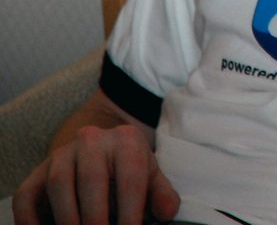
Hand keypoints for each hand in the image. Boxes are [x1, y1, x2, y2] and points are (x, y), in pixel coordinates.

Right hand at [12, 124, 178, 224]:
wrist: (99, 145)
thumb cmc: (128, 168)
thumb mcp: (150, 174)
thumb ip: (160, 193)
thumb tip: (167, 213)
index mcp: (126, 141)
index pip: (131, 177)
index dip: (131, 211)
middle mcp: (92, 141)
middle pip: (91, 178)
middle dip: (96, 216)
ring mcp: (61, 154)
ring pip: (59, 183)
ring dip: (68, 218)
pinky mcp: (38, 171)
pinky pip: (27, 195)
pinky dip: (30, 220)